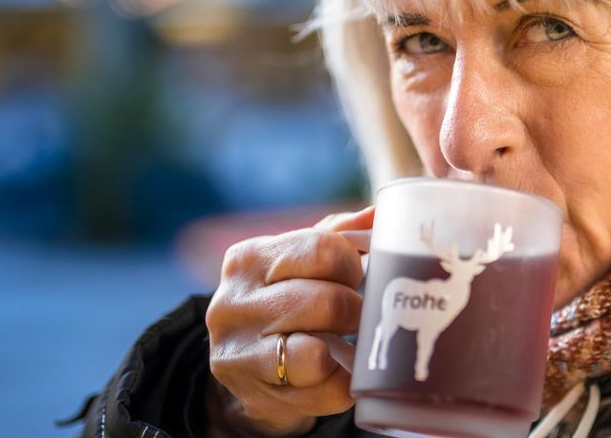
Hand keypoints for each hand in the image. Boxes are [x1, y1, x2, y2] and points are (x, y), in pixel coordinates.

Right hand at [206, 207, 373, 435]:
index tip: (356, 276)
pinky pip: (320, 391)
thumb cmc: (285, 302)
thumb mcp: (298, 264)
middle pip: (326, 302)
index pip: (321, 248)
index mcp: (248, 258)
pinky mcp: (254, 396)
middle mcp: (232, 304)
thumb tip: (378, 213)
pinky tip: (337, 373)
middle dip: (354, 311)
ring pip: (316, 353)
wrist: (248, 368)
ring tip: (346, 343)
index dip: (352, 264)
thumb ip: (336, 236)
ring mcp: (239, 354)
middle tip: (356, 315)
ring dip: (346, 349)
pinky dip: (340, 384)